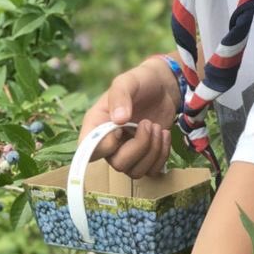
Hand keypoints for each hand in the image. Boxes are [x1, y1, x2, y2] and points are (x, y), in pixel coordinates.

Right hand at [79, 58, 179, 177]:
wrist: (163, 86)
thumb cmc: (140, 81)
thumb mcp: (127, 82)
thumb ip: (120, 97)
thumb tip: (119, 120)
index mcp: (96, 125)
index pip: (89, 151)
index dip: (106, 147)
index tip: (122, 129)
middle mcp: (109, 143)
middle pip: (118, 165)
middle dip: (140, 146)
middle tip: (149, 124)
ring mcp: (127, 152)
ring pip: (136, 171)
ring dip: (153, 150)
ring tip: (158, 127)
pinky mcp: (146, 156)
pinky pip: (152, 171)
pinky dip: (162, 155)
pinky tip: (165, 135)